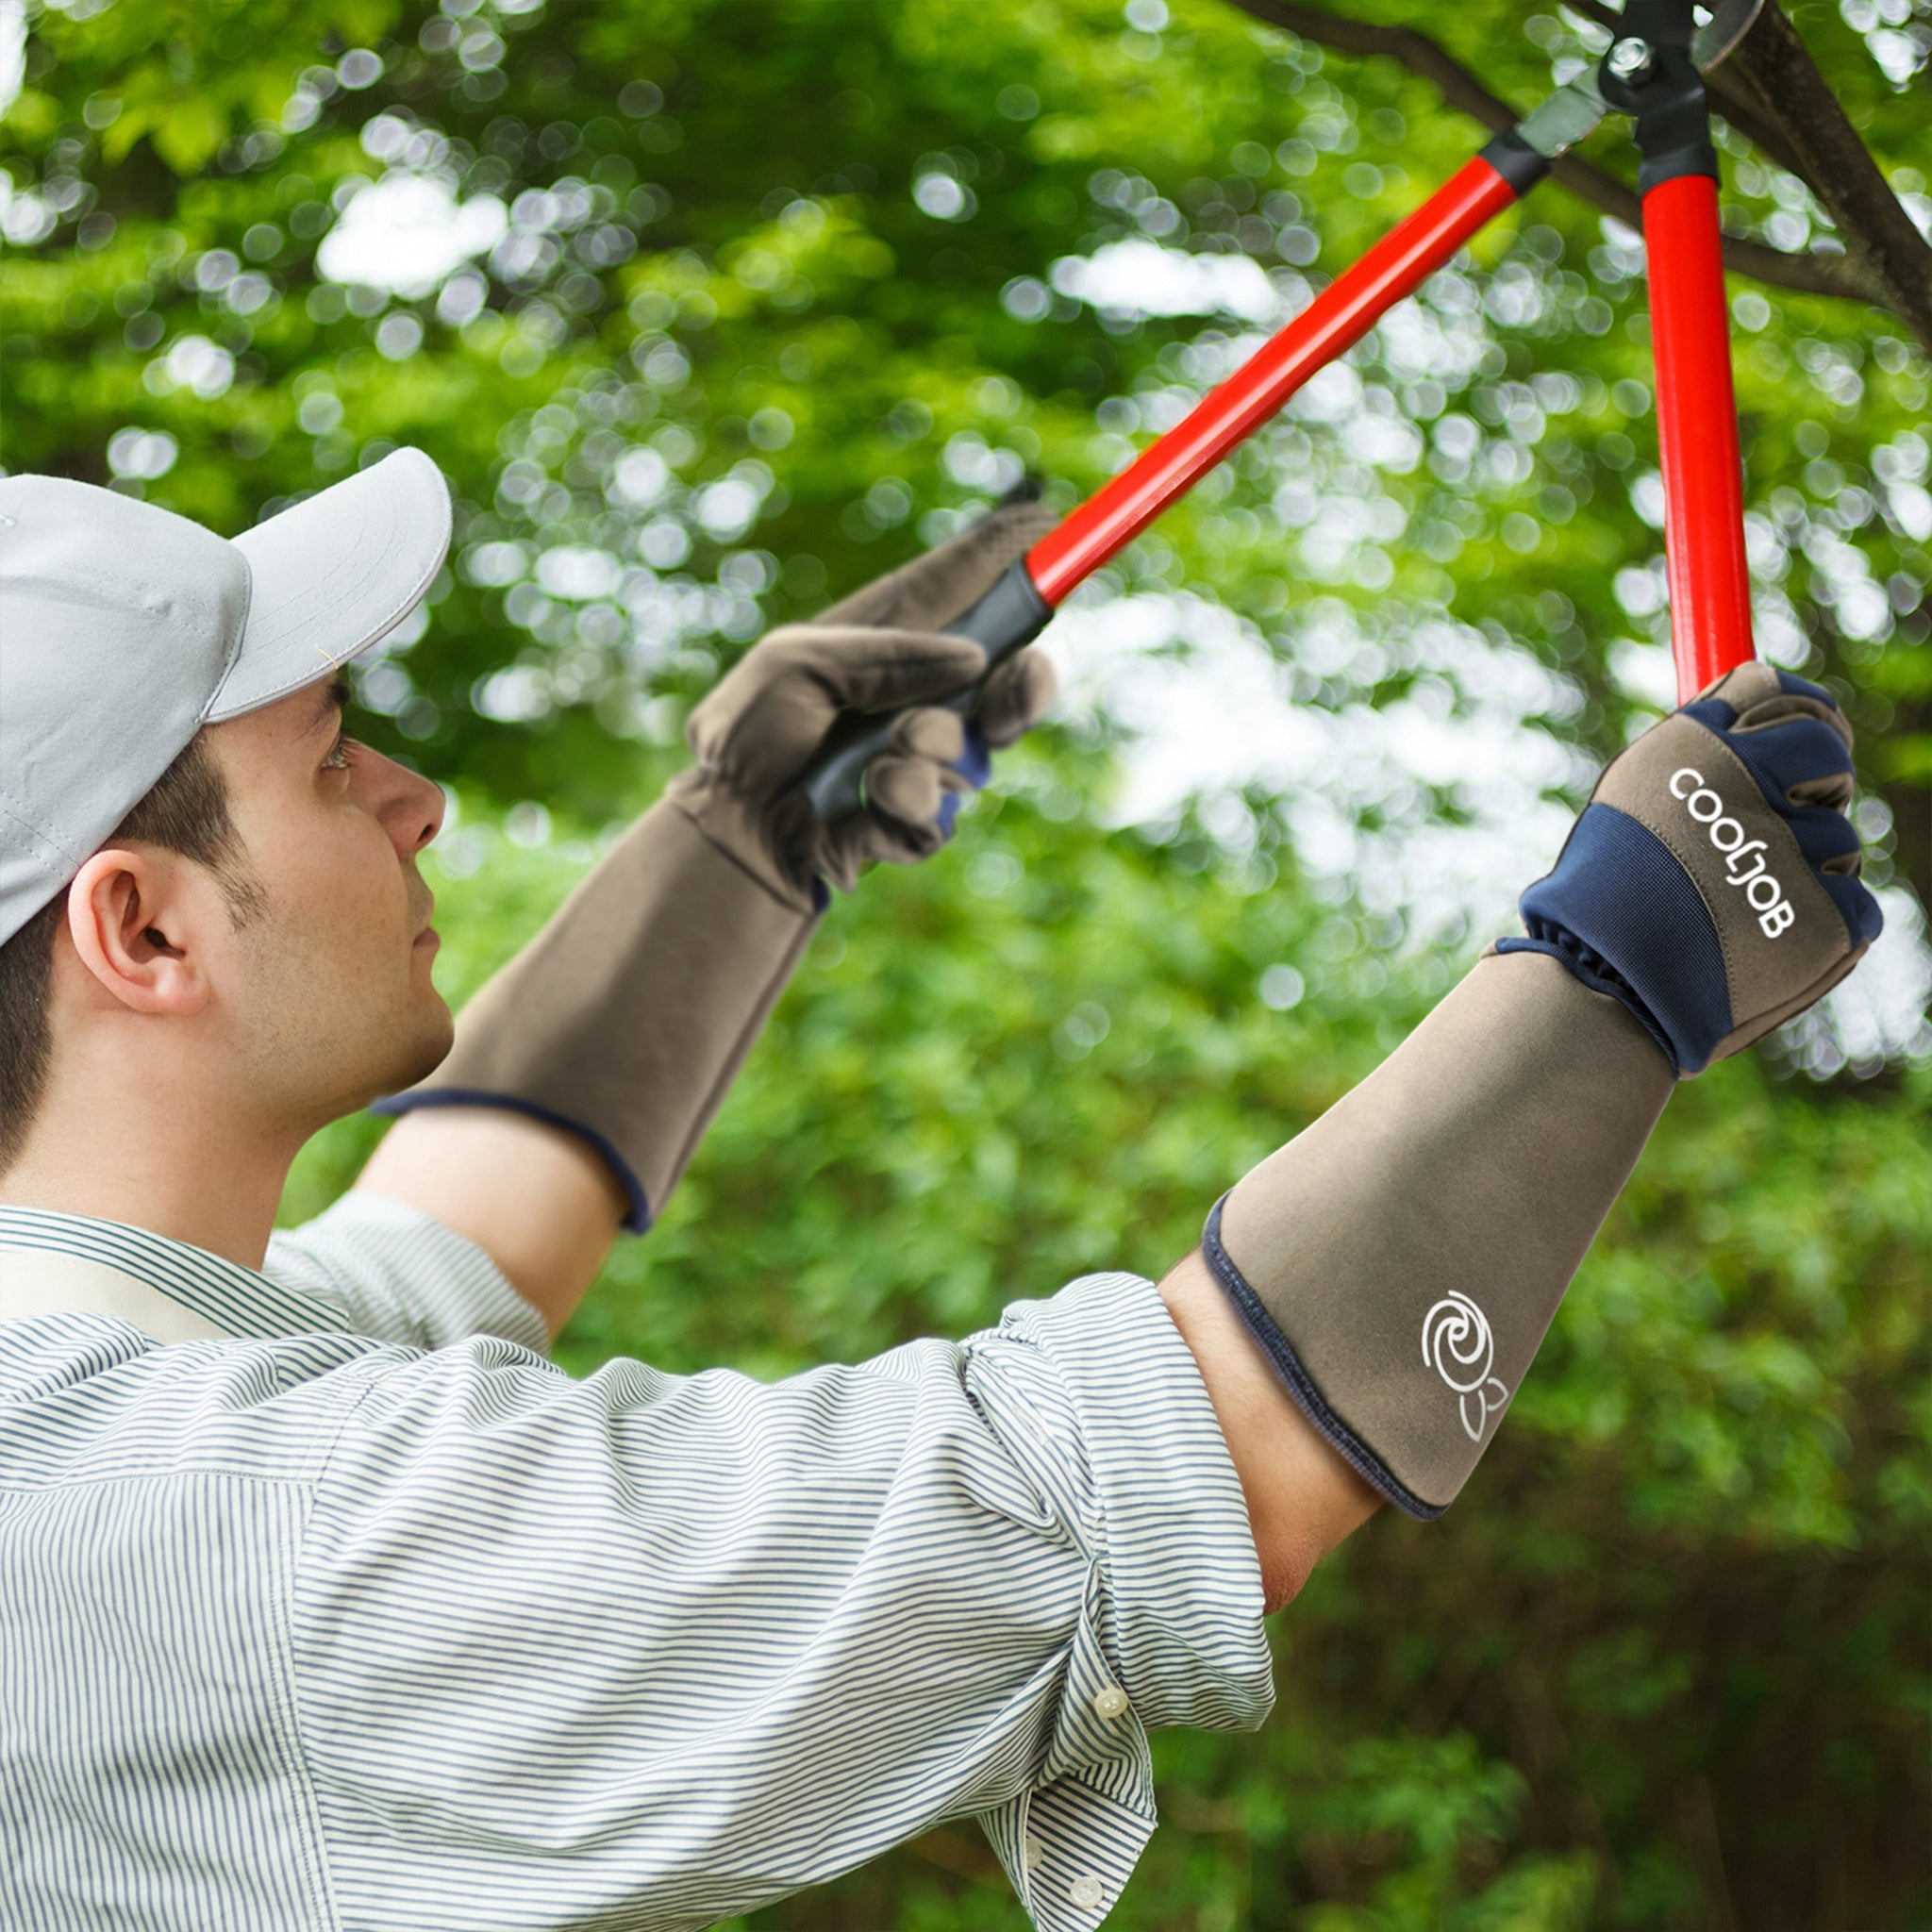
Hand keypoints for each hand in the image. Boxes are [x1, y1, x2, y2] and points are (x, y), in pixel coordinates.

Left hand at [668, 502, 1058, 909]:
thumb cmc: (748, 733)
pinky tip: (865, 804)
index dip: (1010, 559)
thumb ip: (888, 655)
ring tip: (879, 765)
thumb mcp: (798, 665)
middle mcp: (917, 696)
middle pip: (1008, 680)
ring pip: (976, 749)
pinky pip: (941, 809)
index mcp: (889, 641)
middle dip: (1025, 683)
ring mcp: (922, 758)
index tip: (1050, 524)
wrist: (730, 827)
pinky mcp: (916, 816)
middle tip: (1023, 677)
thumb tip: (973, 659)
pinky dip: (903, 803)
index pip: (963, 592)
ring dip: (931, 749)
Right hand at [1499, 663, 1881, 1074]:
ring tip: (1736, 912)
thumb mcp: (1630, 799)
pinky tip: (1763, 948)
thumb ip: (1696, 750)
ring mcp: (1795, 850)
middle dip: (1817, 781)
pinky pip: (1853, 907)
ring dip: (1804, 868)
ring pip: (1837, 840)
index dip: (1795, 713)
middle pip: (1826, 752)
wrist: (1602, 990)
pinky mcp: (1829, 917)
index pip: (1774, 692)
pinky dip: (1820, 927)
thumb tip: (1753, 704)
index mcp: (1696, 747)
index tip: (1804, 738)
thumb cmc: (1601, 900)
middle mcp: (1750, 783)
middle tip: (1788, 819)